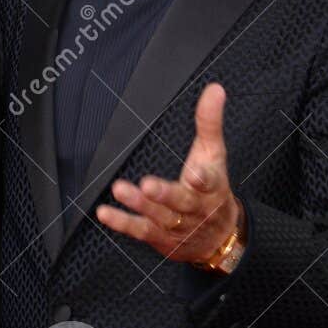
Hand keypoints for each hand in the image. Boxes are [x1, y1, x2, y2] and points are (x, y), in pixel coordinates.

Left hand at [96, 82, 242, 265]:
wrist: (221, 238)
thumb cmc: (213, 188)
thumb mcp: (214, 154)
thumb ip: (210, 122)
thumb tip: (215, 89)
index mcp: (211, 186)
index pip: (209, 181)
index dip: (201, 178)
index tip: (194, 174)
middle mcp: (195, 208)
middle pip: (181, 201)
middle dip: (165, 194)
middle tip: (148, 185)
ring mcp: (178, 226)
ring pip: (159, 216)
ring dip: (139, 205)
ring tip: (120, 190)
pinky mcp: (161, 238)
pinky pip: (141, 231)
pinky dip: (123, 223)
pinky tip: (106, 213)